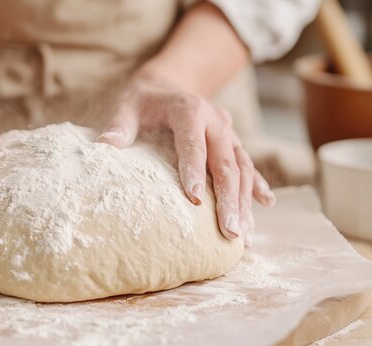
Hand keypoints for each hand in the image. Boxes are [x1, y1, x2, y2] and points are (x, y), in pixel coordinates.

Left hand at [98, 69, 274, 244]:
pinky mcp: (232, 142)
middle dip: (229, 199)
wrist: (166, 84)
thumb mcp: (126, 106)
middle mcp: (215, 120)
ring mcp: (227, 132)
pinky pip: (247, 165)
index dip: (194, 170)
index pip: (193, 143)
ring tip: (245, 235)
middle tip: (229, 231)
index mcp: (189, 109)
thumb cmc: (142, 101)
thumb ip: (118, 125)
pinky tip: (266, 204)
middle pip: (225, 162)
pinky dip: (256, 184)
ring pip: (241, 168)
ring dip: (245, 201)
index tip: (194, 199)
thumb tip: (105, 146)